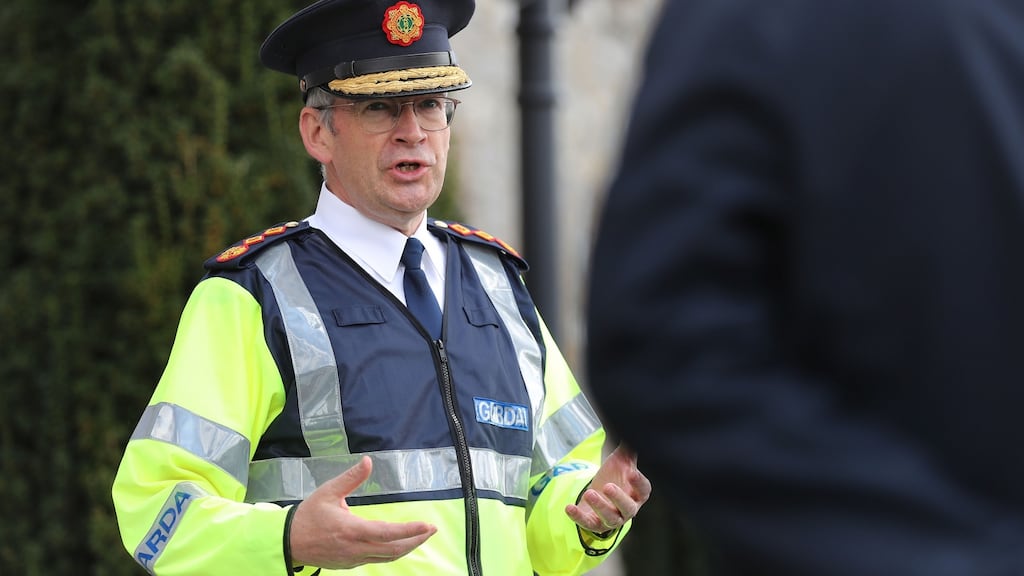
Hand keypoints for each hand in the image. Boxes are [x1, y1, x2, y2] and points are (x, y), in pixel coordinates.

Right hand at [289, 456, 436, 568]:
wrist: (288, 543)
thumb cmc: (308, 516)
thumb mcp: (328, 492)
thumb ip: (350, 478)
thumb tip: (368, 461)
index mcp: (350, 530)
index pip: (386, 533)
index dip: (409, 530)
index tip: (427, 525)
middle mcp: (355, 548)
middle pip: (393, 549)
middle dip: (416, 539)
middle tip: (432, 529)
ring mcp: (353, 559)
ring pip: (387, 557)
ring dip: (407, 547)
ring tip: (422, 536)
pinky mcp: (351, 564)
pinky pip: (378, 560)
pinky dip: (393, 552)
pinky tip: (400, 543)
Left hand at [564, 444, 650, 534]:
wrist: (601, 492)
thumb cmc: (616, 475)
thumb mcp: (621, 459)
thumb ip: (628, 448)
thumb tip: (631, 426)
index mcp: (638, 493)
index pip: (643, 490)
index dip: (639, 483)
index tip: (632, 472)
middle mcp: (628, 508)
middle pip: (628, 508)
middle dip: (618, 498)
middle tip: (607, 486)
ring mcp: (612, 518)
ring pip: (610, 518)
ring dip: (599, 507)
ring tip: (589, 493)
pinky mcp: (596, 524)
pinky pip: (588, 524)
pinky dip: (579, 517)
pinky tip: (569, 507)